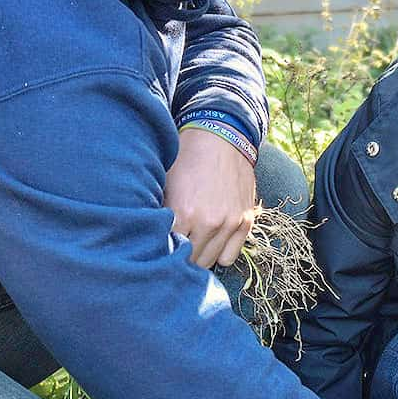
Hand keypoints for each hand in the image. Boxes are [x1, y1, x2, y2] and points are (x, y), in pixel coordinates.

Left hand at [165, 127, 257, 268]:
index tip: (159, 248)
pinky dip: (219, 253)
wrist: (220, 137)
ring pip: (210, 262)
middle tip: (175, 247)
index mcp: (184, 212)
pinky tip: (211, 241)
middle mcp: (209, 222)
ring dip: (199, 256)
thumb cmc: (187, 158)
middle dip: (180, 257)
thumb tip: (152, 241)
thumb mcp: (165, 183)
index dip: (162, 251)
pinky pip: (230, 256)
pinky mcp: (245, 221)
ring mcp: (230, 223)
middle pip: (190, 261)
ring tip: (192, 244)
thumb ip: (160, 215)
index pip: (168, 252)